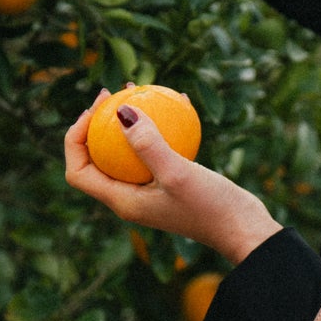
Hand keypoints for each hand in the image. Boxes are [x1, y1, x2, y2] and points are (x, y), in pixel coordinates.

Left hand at [63, 87, 281, 266]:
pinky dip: (162, 128)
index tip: (94, 111)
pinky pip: (157, 151)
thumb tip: (121, 111)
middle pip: (99, 157)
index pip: (78, 170)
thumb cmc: (211, 207)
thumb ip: (148, 144)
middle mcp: (130, 198)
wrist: (244, 230)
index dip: (76, 138)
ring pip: (128, 151)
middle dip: (99, 124)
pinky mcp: (171, 184)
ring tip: (141, 90)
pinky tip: (179, 102)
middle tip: (116, 93)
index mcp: (122, 201)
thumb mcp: (178, 173)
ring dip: (131, 122)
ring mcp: (150, 191)